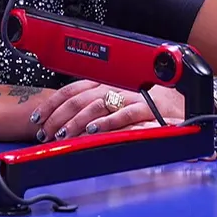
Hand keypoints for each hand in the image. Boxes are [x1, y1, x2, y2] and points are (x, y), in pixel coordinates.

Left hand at [30, 80, 185, 141]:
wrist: (179, 99)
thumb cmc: (143, 100)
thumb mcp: (113, 97)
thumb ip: (91, 103)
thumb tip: (62, 118)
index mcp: (102, 81)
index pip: (69, 90)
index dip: (51, 104)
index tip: (37, 119)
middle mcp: (113, 86)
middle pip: (78, 99)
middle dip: (58, 117)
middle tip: (46, 133)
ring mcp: (129, 96)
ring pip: (96, 106)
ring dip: (76, 121)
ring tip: (63, 134)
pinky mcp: (146, 107)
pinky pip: (123, 114)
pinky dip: (107, 122)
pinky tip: (94, 131)